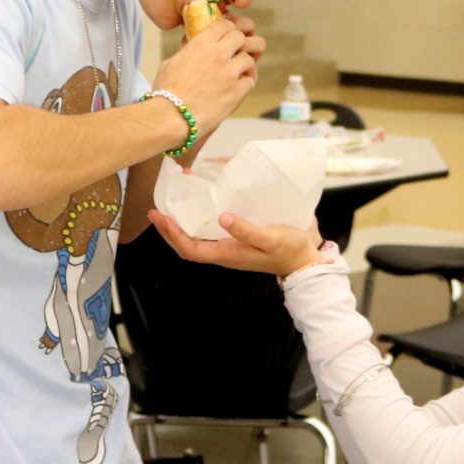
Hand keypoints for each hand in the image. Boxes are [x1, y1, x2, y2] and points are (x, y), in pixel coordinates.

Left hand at [148, 210, 320, 276]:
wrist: (306, 260)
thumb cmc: (290, 250)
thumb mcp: (271, 238)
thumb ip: (246, 230)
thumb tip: (222, 218)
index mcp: (228, 254)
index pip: (191, 249)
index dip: (173, 235)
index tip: (161, 217)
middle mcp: (224, 251)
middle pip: (188, 245)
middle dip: (170, 230)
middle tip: (157, 210)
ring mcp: (230, 245)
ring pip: (197, 238)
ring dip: (183, 224)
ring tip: (173, 205)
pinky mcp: (238, 238)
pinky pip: (212, 231)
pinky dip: (201, 218)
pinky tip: (201, 203)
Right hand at [154, 19, 257, 134]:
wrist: (171, 117)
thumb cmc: (165, 92)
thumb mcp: (171, 63)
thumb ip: (186, 51)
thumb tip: (191, 45)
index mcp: (201, 43)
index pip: (225, 24)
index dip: (229, 28)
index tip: (228, 35)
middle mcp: (218, 54)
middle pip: (241, 38)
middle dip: (240, 44)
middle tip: (237, 51)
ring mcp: (230, 73)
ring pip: (249, 59)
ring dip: (244, 64)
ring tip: (238, 71)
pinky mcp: (237, 92)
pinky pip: (250, 80)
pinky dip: (246, 82)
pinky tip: (239, 86)